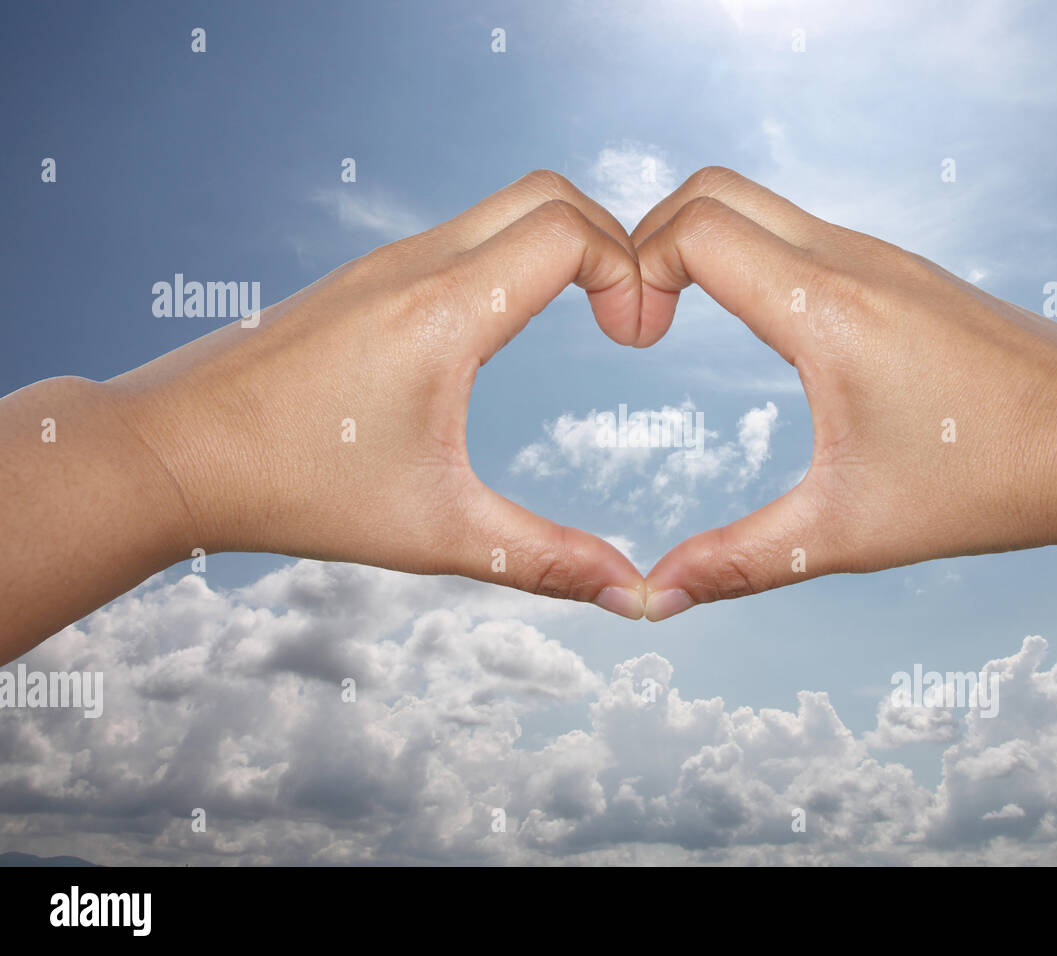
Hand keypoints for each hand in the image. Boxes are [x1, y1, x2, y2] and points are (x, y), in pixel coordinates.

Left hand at [1, 171, 654, 657]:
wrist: (168, 453)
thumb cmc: (294, 488)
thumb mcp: (438, 532)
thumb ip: (545, 561)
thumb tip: (631, 595)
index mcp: (444, 312)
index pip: (571, 231)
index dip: (631, 270)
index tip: (636, 339)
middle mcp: (415, 266)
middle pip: (547, 194)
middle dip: (611, 241)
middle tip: (626, 317)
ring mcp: (381, 264)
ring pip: (498, 210)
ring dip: (558, 247)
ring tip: (585, 319)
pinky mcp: (360, 279)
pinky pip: (457, 238)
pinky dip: (507, 260)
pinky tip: (502, 331)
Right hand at [630, 168, 1056, 648]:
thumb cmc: (989, 482)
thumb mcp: (845, 530)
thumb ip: (738, 562)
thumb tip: (653, 599)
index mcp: (827, 309)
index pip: (694, 229)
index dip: (635, 267)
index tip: (633, 339)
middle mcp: (853, 261)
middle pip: (715, 190)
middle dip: (652, 236)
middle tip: (640, 317)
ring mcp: (886, 257)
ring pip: (764, 204)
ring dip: (705, 244)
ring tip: (682, 318)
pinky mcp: (908, 272)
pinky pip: (807, 232)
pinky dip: (756, 256)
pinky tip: (766, 330)